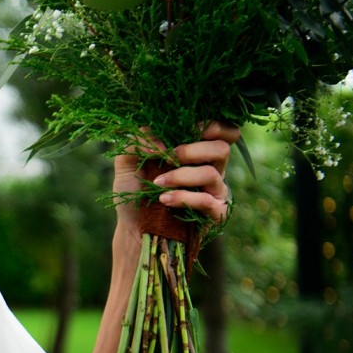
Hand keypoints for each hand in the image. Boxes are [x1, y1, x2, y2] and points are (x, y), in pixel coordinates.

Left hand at [114, 121, 238, 226]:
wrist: (132, 226)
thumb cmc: (135, 190)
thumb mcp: (128, 161)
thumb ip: (138, 141)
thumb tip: (161, 145)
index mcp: (197, 151)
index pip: (225, 131)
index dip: (214, 126)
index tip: (190, 129)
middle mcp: (211, 168)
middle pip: (222, 148)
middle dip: (193, 150)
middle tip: (169, 157)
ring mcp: (215, 192)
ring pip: (212, 174)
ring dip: (180, 176)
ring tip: (157, 184)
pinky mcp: (214, 214)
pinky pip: (207, 201)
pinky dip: (183, 197)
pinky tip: (164, 200)